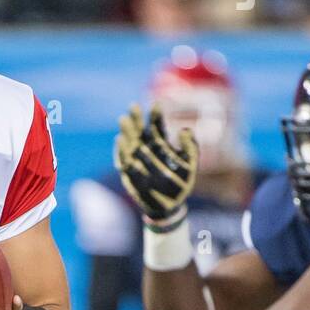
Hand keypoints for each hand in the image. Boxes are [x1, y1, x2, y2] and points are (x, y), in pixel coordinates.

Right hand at [114, 104, 197, 223]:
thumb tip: (184, 129)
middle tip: (132, 106)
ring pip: (130, 142)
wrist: (170, 205)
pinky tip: (119, 140)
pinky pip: (124, 160)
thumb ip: (190, 146)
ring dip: (126, 131)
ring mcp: (137, 160)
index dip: (155, 115)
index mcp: (161, 144)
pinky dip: (121, 151)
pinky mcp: (129, 172)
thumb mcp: (190, 164)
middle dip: (136, 119)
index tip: (156, 105)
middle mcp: (147, 148)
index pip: (157, 126)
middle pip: (139, 130)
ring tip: (123, 119)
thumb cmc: (181, 183)